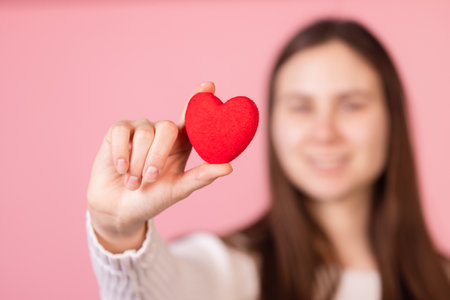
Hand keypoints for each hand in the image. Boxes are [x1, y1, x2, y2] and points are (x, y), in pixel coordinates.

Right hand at [86, 82, 232, 250]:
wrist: (119, 210)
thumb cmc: (152, 199)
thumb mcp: (178, 190)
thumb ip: (201, 177)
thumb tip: (229, 167)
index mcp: (181, 143)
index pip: (191, 117)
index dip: (199, 99)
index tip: (209, 85)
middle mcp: (162, 132)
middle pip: (167, 127)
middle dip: (157, 156)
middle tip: (151, 178)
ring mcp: (140, 129)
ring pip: (144, 134)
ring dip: (137, 164)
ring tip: (134, 182)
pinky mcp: (118, 131)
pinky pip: (122, 132)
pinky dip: (121, 154)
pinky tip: (120, 168)